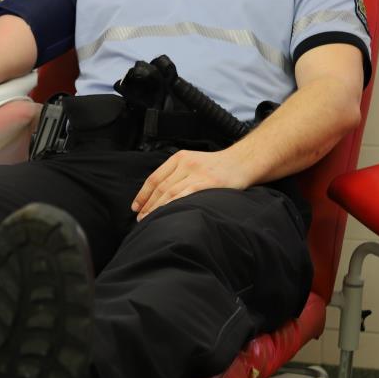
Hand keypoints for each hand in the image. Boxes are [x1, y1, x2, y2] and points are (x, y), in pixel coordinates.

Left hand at [131, 149, 255, 221]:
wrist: (242, 162)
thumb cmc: (219, 166)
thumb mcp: (194, 162)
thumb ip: (178, 173)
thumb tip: (159, 194)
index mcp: (179, 158)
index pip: (154, 178)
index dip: (143, 194)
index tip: (136, 206)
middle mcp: (186, 164)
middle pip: (160, 187)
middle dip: (148, 204)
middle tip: (140, 218)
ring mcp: (196, 173)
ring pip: (170, 193)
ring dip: (157, 208)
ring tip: (149, 220)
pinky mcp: (207, 182)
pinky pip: (185, 196)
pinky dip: (173, 206)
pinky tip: (167, 215)